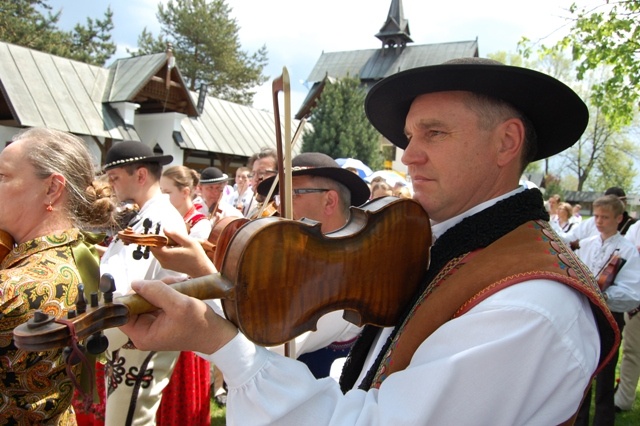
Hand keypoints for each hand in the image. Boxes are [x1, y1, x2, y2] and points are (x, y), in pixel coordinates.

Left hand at [119, 279, 237, 353]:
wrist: (217, 334)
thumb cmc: (199, 324)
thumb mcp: (179, 305)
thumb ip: (156, 292)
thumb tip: (135, 283)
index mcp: (142, 335)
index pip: (122, 313)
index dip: (130, 297)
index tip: (144, 285)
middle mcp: (144, 331)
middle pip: (136, 303)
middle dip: (152, 289)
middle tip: (171, 283)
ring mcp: (153, 324)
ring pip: (148, 298)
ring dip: (162, 288)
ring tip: (180, 284)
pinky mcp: (162, 318)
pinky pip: (157, 300)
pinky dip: (168, 292)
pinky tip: (181, 288)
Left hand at [150, 228, 215, 277]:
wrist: (201, 270)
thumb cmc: (196, 256)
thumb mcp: (188, 242)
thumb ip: (176, 235)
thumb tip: (165, 229)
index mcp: (166, 254)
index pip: (153, 244)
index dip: (156, 237)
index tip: (164, 233)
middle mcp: (163, 261)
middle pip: (154, 248)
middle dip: (160, 241)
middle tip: (172, 238)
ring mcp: (165, 264)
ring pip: (157, 252)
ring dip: (163, 246)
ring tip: (176, 243)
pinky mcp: (167, 266)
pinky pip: (161, 256)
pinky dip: (165, 251)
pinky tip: (176, 249)